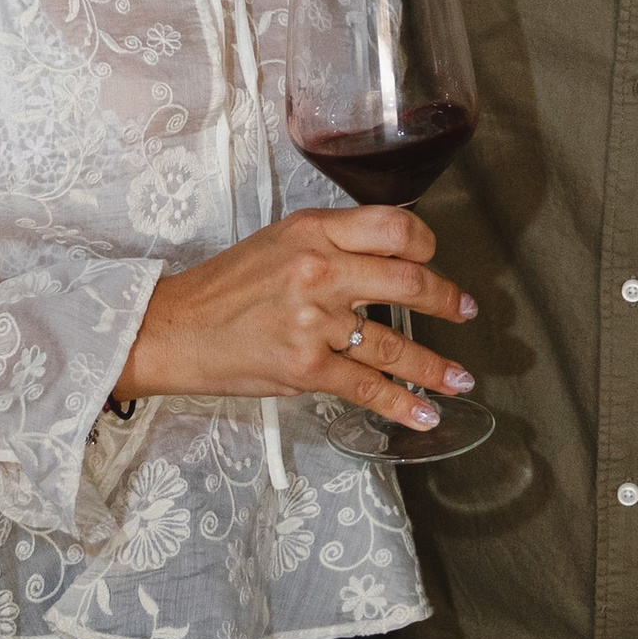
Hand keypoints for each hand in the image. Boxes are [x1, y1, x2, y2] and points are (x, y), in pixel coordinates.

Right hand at [117, 210, 478, 434]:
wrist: (173, 329)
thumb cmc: (224, 287)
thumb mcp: (278, 241)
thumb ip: (331, 243)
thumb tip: (387, 257)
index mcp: (313, 231)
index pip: (393, 226)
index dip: (426, 244)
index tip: (434, 259)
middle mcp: (317, 271)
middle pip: (407, 281)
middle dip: (446, 300)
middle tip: (465, 311)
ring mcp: (313, 321)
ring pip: (394, 344)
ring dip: (436, 366)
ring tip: (460, 378)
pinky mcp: (305, 367)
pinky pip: (367, 387)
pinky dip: (402, 403)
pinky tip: (427, 412)